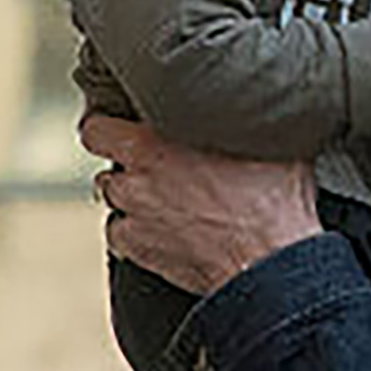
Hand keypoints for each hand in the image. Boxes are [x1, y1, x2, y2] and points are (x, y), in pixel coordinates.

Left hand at [81, 114, 320, 294]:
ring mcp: (137, 223)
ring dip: (136, 202)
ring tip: (172, 204)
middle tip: (167, 171)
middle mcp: (136, 185)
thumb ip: (239, 123)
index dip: (109, 131)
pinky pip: (124, 239)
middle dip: (132, 170)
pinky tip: (167, 232)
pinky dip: (139, 235)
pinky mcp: (144, 256)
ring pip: (117, 205)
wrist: (272, 263)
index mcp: (153, 147)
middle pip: (111, 170)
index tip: (124, 132)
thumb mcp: (266, 142)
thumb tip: (254, 107)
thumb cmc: (272, 205)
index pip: (97, 131)